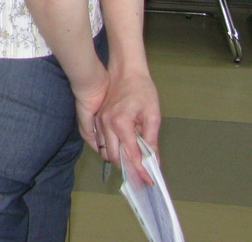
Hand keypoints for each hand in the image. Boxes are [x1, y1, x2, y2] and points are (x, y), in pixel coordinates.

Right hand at [92, 65, 160, 184]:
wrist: (126, 70)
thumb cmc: (142, 89)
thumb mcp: (152, 115)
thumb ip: (151, 140)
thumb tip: (154, 161)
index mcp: (121, 124)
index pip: (131, 155)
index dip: (141, 171)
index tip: (149, 181)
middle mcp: (106, 125)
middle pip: (114, 157)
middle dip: (128, 169)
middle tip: (142, 176)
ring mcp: (99, 122)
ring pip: (105, 150)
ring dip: (119, 159)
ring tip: (134, 165)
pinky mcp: (97, 119)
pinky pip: (101, 141)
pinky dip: (111, 149)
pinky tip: (123, 150)